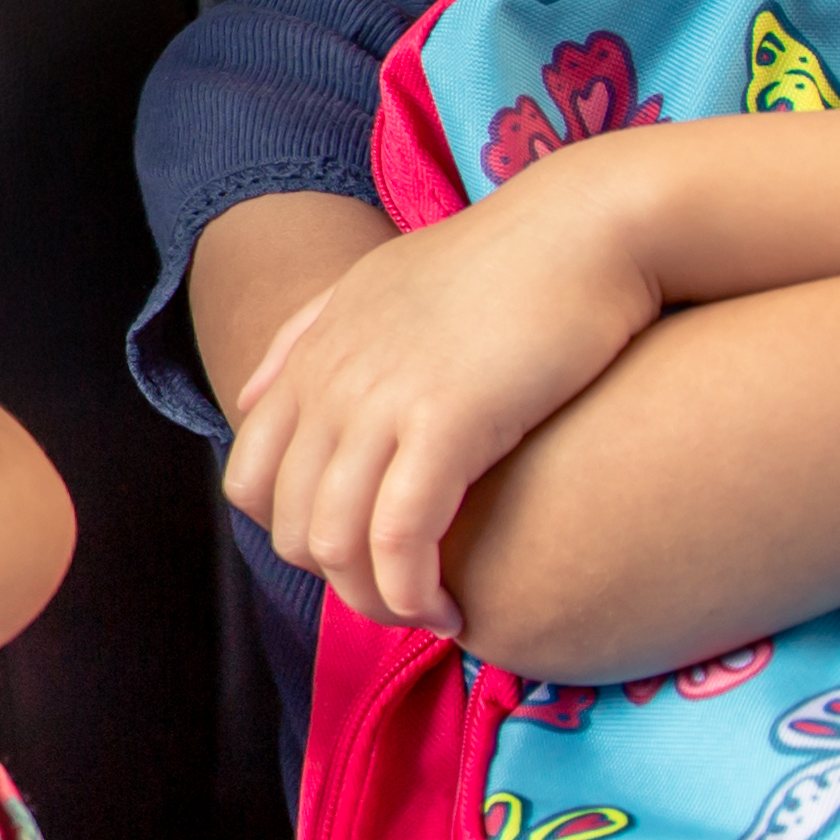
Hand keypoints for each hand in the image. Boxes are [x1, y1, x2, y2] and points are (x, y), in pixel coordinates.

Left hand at [223, 147, 667, 637]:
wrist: (590, 225)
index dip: (297, 537)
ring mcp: (381, 400)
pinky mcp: (446, 420)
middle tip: (403, 596)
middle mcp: (330, 381)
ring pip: (334, 544)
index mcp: (312, 358)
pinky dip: (413, 592)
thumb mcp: (380, 283)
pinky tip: (451, 608)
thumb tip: (254, 394)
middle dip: (341, 582)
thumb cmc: (504, 261)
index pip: (249, 483)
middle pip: (289, 526)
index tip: (361, 554)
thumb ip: (307, 337)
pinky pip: (398, 538)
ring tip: (431, 614)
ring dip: (377, 601)